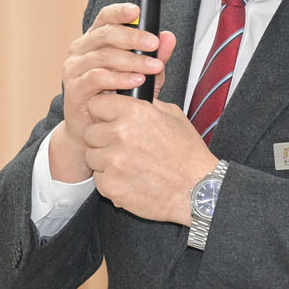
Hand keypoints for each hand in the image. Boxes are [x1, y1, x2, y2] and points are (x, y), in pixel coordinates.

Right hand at [48, 2, 177, 182]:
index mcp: (94, 40)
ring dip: (131, 60)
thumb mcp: (141, 74)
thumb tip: (170, 37)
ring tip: (153, 67)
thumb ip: (155, 56)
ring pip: (103, 55)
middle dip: (133, 37)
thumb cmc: (115, 100)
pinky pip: (96, 77)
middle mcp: (81, 50)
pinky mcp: (73, 89)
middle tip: (154, 43)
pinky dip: (118, 78)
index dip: (120, 12)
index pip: (105, 18)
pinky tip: (136, 80)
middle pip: (106, 34)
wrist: (92, 130)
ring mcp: (74, 69)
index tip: (137, 10)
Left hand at [83, 93, 214, 225]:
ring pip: (91, 156)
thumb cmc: (188, 155)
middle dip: (102, 138)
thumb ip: (145, 104)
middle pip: (90, 132)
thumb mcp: (172, 116)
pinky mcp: (111, 185)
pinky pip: (98, 179)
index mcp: (135, 113)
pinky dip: (110, 180)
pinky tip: (130, 179)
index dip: (103, 113)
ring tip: (128, 164)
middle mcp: (121, 134)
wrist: (198, 190)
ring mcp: (114, 161)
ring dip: (104, 160)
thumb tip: (127, 97)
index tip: (108, 120)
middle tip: (122, 147)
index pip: (96, 104)